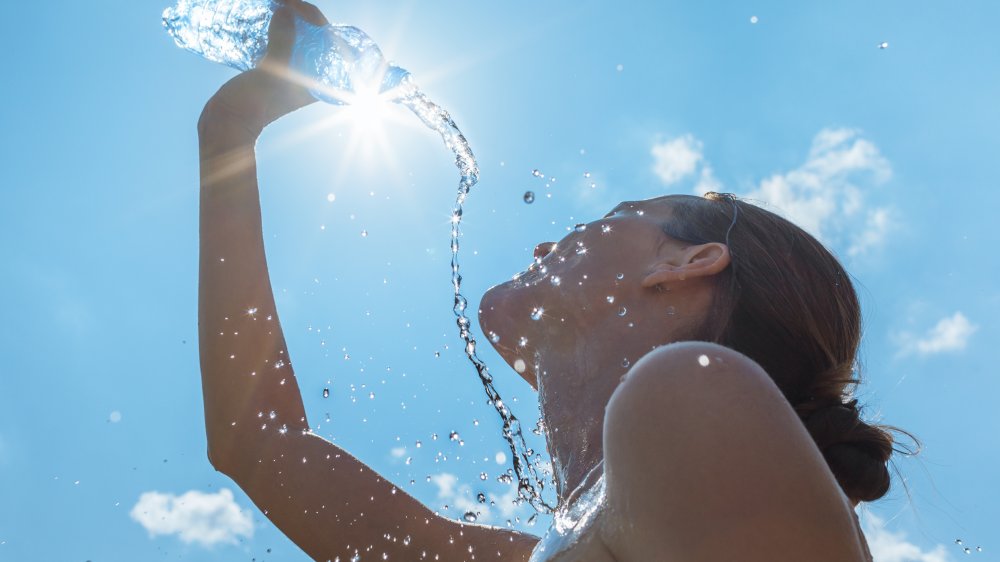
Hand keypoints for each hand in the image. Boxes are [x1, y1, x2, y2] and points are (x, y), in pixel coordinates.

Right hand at [199, 0, 330, 137]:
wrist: (228, 123)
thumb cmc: (253, 104)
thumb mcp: (271, 72)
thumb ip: (283, 42)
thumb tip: (286, 10)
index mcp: (319, 80)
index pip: (328, 40)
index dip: (314, 17)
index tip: (292, 5)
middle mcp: (310, 75)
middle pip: (314, 36)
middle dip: (301, 15)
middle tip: (280, 2)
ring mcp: (292, 72)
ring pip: (297, 37)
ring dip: (288, 19)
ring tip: (274, 6)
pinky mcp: (274, 69)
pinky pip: (280, 42)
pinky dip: (275, 28)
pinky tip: (265, 17)